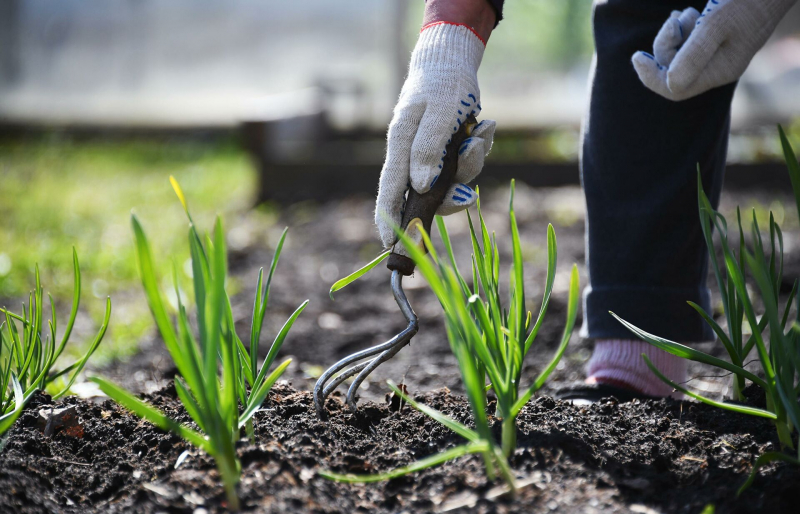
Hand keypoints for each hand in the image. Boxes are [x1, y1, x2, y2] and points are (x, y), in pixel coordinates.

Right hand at [374, 20, 496, 247]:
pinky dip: (479, 148)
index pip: (390, 189)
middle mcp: (413, 156)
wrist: (454, 62)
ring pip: (453, 182)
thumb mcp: (438, 113)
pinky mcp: (450, 152)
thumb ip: (427, 149)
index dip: (388, 218)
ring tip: (479, 133)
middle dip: (450, 197)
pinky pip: (467, 166)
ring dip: (472, 163)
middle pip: (426, 195)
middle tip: (467, 195)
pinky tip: (485, 126)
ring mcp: (432, 156)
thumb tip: (420, 187)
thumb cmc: (442, 84)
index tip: (388, 244)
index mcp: (400, 145)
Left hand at [632, 0, 796, 101]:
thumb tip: (669, 83)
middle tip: (674, 20)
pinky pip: (689, 43)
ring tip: (689, 13)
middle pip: (673, 70)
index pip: (675, 90)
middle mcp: (718, 68)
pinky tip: (690, 14)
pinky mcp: (717, 40)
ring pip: (679, 54)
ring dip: (674, 33)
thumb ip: (693, 54)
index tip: (637, 56)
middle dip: (665, 45)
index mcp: (719, 72)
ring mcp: (718, 55)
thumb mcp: (715, 24)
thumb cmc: (746, 1)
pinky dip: (683, 29)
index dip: (651, 77)